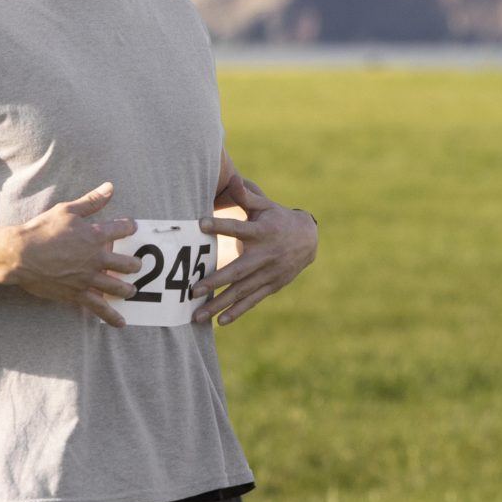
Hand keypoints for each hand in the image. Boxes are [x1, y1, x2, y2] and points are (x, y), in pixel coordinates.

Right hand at [7, 182, 140, 326]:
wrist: (20, 255)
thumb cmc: (41, 230)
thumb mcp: (67, 210)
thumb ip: (91, 201)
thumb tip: (110, 187)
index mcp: (96, 235)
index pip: (123, 229)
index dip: (129, 227)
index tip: (131, 226)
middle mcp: (97, 258)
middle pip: (128, 264)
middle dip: (134, 265)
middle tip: (135, 266)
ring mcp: (89, 278)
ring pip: (118, 287)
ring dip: (127, 289)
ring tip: (131, 291)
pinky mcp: (78, 294)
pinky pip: (99, 307)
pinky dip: (111, 316)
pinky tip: (121, 322)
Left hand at [193, 176, 317, 324]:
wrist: (309, 239)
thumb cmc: (278, 219)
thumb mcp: (266, 206)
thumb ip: (246, 197)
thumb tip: (232, 179)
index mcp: (262, 232)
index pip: (239, 229)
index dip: (220, 226)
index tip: (199, 224)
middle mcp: (266, 255)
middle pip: (238, 271)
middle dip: (215, 281)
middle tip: (193, 290)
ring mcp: (269, 273)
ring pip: (242, 291)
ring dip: (220, 304)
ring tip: (197, 314)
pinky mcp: (272, 285)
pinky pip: (252, 300)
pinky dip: (237, 312)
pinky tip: (220, 322)